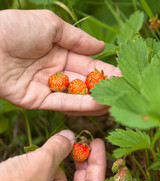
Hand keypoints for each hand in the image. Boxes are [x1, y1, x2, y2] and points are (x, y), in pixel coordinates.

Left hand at [0, 9, 120, 115]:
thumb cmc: (15, 28)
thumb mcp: (50, 26)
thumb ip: (77, 39)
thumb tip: (101, 47)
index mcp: (58, 51)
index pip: (86, 63)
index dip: (103, 70)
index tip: (121, 76)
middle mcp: (54, 70)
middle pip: (82, 82)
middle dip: (102, 87)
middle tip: (122, 92)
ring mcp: (45, 87)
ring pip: (74, 96)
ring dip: (94, 99)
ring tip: (114, 102)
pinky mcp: (36, 101)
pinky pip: (61, 103)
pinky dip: (79, 105)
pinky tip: (97, 104)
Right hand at [0, 130, 105, 180]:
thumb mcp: (41, 162)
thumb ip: (60, 147)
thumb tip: (70, 135)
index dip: (98, 162)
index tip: (97, 143)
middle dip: (85, 161)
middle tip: (87, 143)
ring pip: (66, 180)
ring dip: (68, 160)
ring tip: (69, 143)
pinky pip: (52, 179)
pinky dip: (55, 164)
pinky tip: (53, 151)